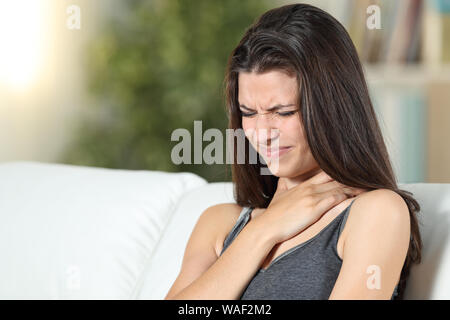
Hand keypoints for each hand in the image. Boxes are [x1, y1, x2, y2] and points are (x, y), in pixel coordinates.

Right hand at [251, 170, 365, 243]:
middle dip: (351, 176)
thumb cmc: (273, 215)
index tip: (352, 170)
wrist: (266, 227)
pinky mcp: (314, 208)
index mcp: (303, 185)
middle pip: (335, 178)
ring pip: (338, 187)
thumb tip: (284, 180)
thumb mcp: (278, 196)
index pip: (325, 173)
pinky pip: (335, 199)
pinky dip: (348, 196)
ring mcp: (312, 197)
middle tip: (368, 174)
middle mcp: (309, 188)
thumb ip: (284, 186)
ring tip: (370, 184)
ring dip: (354, 185)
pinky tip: (359, 195)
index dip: (339, 171)